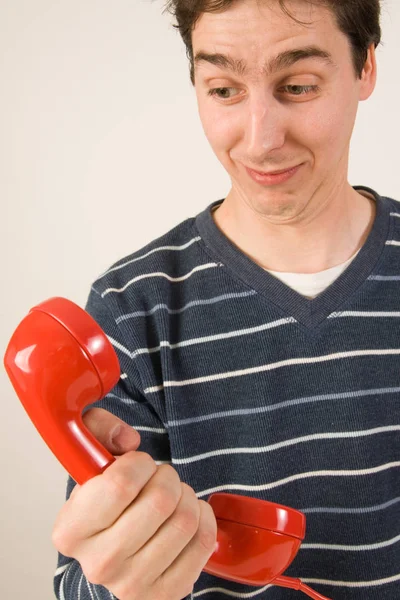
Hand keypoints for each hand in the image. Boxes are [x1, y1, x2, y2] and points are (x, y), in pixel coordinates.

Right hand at [52, 408, 216, 599]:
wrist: (115, 550)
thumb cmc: (107, 503)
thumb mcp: (92, 461)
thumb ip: (98, 430)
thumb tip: (127, 439)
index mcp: (71, 530)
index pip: (120, 483)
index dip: (140, 463)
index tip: (139, 464)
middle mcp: (99, 563)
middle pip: (160, 500)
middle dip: (167, 477)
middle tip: (160, 479)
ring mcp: (133, 584)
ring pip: (185, 520)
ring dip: (186, 496)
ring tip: (173, 496)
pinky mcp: (166, 594)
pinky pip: (203, 541)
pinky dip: (203, 518)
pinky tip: (187, 513)